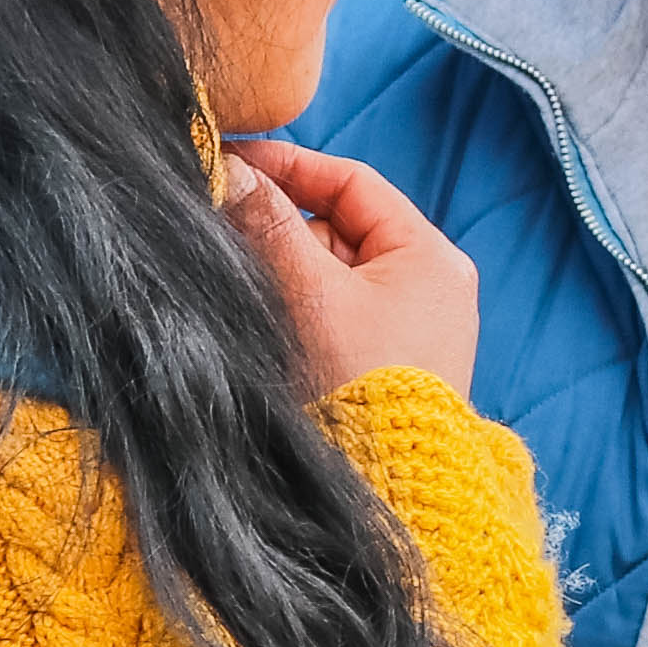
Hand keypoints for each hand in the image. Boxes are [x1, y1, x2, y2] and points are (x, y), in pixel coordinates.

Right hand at [223, 137, 478, 394]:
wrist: (386, 486)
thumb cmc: (359, 385)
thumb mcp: (310, 294)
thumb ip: (270, 225)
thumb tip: (231, 168)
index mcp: (430, 257)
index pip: (353, 183)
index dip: (291, 167)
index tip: (233, 160)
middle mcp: (428, 286)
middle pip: (337, 227)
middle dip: (278, 223)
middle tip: (218, 219)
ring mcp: (408, 328)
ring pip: (328, 272)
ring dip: (279, 267)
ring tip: (233, 273)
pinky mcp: (383, 365)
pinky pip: (330, 314)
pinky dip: (293, 305)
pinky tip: (256, 312)